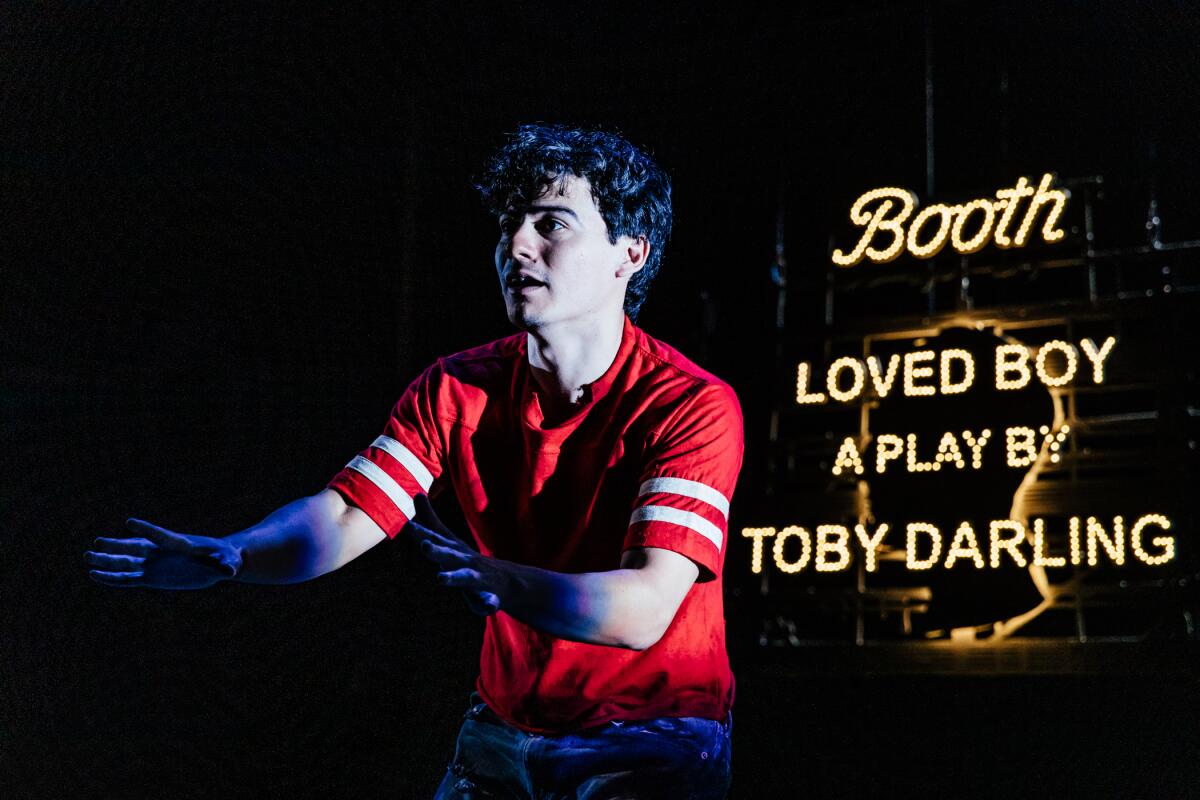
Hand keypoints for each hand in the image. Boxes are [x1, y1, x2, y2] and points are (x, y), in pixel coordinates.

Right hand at [86, 518, 242, 589]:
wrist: (221, 560)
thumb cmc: (228, 558)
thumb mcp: (229, 562)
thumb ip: (227, 566)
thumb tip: (232, 572)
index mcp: (180, 545)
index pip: (161, 536)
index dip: (147, 530)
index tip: (129, 522)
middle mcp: (163, 553)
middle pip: (136, 548)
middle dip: (117, 546)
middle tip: (96, 543)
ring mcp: (155, 564)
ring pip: (127, 563)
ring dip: (108, 561)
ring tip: (87, 558)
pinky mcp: (153, 577)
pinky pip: (129, 578)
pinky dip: (113, 578)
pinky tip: (96, 576)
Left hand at [410, 495, 501, 615]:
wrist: (508, 581)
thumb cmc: (469, 560)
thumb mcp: (449, 540)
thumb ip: (431, 520)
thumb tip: (417, 493)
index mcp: (454, 550)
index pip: (437, 539)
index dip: (423, 533)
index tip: (408, 526)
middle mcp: (466, 561)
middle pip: (449, 555)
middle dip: (437, 550)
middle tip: (424, 546)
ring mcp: (479, 578)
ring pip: (466, 577)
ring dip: (454, 577)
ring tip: (440, 578)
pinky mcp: (490, 597)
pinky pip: (489, 602)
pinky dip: (488, 604)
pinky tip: (489, 609)